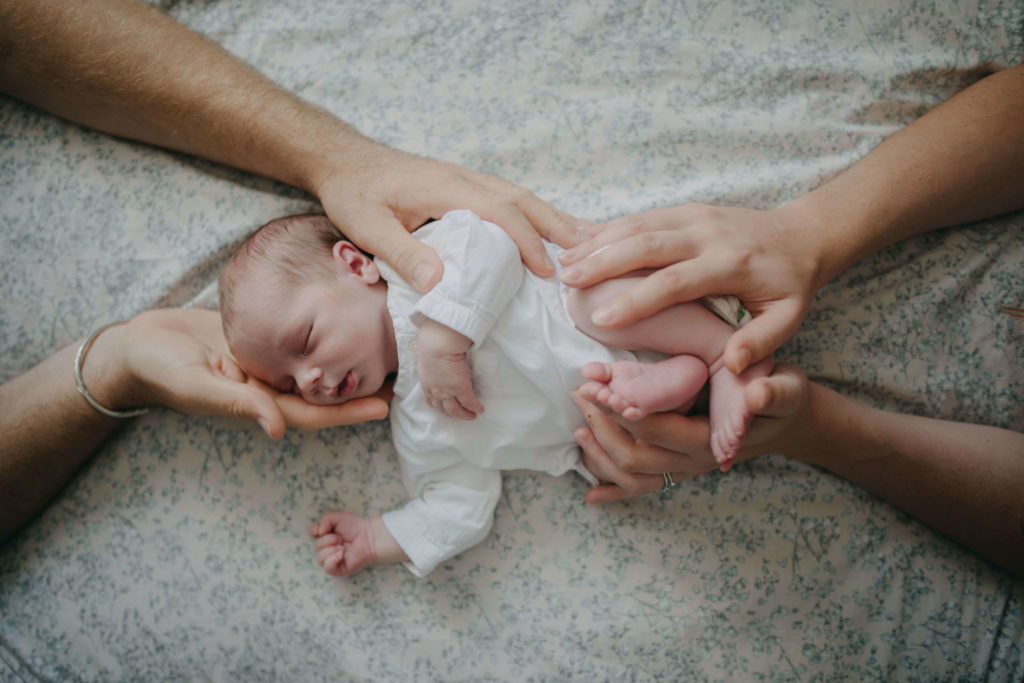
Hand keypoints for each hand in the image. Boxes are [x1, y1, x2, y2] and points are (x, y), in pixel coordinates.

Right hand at [120, 309, 388, 437]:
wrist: (138, 344)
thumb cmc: (162, 369)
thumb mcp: (199, 386)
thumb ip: (238, 404)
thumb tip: (275, 430)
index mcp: (259, 403)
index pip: (314, 411)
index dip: (348, 411)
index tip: (385, 406)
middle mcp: (270, 386)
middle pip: (325, 390)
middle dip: (361, 389)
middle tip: (404, 379)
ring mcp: (267, 364)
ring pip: (316, 366)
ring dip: (349, 362)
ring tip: (387, 350)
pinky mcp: (260, 340)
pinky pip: (299, 342)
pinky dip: (325, 338)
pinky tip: (349, 324)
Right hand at [309, 511, 378, 576]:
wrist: (369, 536)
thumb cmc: (356, 526)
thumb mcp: (337, 517)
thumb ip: (324, 519)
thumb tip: (318, 531)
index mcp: (326, 535)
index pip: (312, 534)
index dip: (315, 531)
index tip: (324, 529)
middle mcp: (328, 548)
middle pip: (316, 546)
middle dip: (328, 540)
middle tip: (341, 538)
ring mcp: (333, 559)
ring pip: (319, 558)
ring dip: (330, 550)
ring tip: (342, 547)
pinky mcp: (339, 569)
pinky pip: (327, 568)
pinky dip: (332, 560)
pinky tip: (341, 555)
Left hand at [315, 143, 580, 291]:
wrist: (342, 160)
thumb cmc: (354, 193)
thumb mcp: (369, 227)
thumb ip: (403, 254)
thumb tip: (441, 283)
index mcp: (447, 187)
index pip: (500, 211)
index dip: (526, 241)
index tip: (548, 270)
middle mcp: (463, 179)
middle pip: (522, 199)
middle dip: (556, 225)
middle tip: (589, 253)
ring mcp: (464, 180)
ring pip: (518, 196)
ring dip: (550, 218)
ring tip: (581, 242)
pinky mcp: (461, 186)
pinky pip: (506, 198)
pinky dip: (532, 215)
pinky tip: (544, 231)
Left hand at [416, 319, 483, 419]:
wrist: (438, 344)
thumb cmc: (432, 346)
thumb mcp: (426, 360)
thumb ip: (430, 367)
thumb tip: (435, 365)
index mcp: (426, 384)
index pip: (431, 401)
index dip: (438, 407)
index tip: (445, 409)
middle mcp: (435, 391)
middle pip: (443, 409)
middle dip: (453, 414)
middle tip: (461, 415)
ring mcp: (448, 392)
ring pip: (455, 410)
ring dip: (464, 415)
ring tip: (472, 416)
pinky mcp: (461, 389)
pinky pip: (469, 402)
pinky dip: (475, 407)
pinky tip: (480, 409)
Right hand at [557, 203, 822, 373]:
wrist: (802, 234)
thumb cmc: (791, 284)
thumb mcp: (788, 317)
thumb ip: (761, 341)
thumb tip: (731, 364)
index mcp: (730, 264)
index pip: (675, 282)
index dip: (636, 300)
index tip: (602, 319)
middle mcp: (708, 233)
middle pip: (647, 244)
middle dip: (603, 262)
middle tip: (566, 281)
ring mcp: (695, 216)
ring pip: (639, 225)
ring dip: (599, 243)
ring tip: (564, 263)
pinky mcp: (687, 209)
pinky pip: (642, 216)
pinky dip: (609, 229)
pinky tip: (583, 242)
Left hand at [572, 363, 809, 502]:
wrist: (789, 422)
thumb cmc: (783, 398)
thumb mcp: (787, 389)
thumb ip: (774, 394)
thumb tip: (755, 395)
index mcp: (711, 441)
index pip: (655, 429)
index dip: (621, 410)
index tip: (596, 386)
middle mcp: (693, 461)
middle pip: (635, 456)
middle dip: (601, 427)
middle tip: (580, 394)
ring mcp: (685, 469)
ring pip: (633, 476)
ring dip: (600, 455)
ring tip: (577, 427)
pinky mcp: (679, 469)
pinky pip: (642, 488)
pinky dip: (614, 491)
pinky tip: (590, 495)